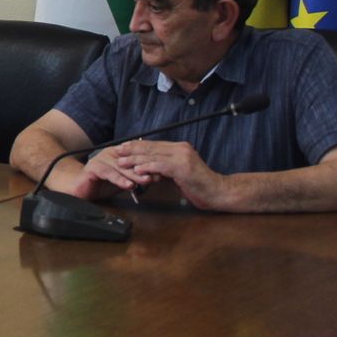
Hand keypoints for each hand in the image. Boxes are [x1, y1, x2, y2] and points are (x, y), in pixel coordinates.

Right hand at [50, 146, 149, 199]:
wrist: (78, 188)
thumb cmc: (100, 183)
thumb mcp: (122, 179)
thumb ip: (136, 176)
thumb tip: (155, 176)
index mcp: (118, 153)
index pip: (135, 154)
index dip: (149, 161)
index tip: (162, 169)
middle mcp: (109, 153)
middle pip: (130, 160)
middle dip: (145, 168)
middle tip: (157, 175)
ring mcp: (100, 159)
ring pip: (121, 166)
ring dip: (134, 174)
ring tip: (146, 181)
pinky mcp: (92, 168)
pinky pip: (108, 173)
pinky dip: (119, 179)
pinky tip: (128, 185)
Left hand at [106, 139, 229, 209]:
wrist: (219, 192)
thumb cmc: (199, 185)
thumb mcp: (178, 174)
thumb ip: (164, 168)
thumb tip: (147, 169)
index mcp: (180, 148)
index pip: (154, 145)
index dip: (137, 145)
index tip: (123, 147)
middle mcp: (181, 149)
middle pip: (151, 148)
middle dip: (132, 150)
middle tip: (117, 151)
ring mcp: (183, 157)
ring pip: (154, 156)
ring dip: (136, 159)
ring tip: (122, 161)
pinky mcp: (183, 168)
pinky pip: (161, 166)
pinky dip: (148, 167)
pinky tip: (137, 170)